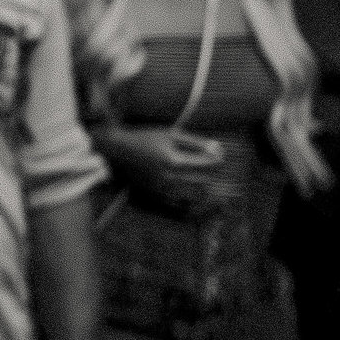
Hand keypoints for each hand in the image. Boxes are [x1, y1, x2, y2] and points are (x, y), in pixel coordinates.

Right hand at [97, 124, 230, 214]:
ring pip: (196, 196)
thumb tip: (218, 148)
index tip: (221, 158)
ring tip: (207, 181)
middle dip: (213, 175)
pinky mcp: (158, 197)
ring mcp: (163, 190)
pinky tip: (195, 194)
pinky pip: (183, 205)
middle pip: (204, 182)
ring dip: (206, 190)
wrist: (118, 152)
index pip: (206, 165)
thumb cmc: (144, 139)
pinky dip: (193, 201)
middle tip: (215, 169)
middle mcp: (169, 178)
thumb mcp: (170, 134)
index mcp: (174, 160)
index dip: (218, 161)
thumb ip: (195, 142)